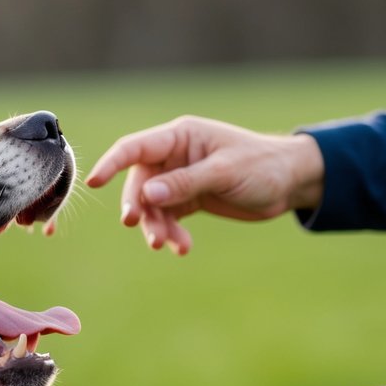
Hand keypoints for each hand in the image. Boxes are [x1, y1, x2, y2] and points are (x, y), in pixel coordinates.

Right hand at [85, 115, 324, 253]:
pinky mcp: (190, 199)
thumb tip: (148, 193)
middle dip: (141, 207)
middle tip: (141, 227)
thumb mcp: (224, 172)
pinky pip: (169, 218)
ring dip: (157, 226)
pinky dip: (172, 233)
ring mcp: (181, 179)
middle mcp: (175, 156)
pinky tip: (182, 248)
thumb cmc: (262, 166)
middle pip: (140, 183)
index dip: (112, 163)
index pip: (136, 147)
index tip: (93, 181)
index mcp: (180, 137)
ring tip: (168, 245)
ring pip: (153, 205)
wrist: (292, 182)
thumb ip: (185, 183)